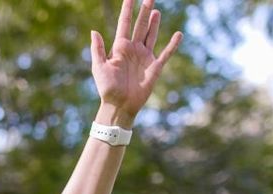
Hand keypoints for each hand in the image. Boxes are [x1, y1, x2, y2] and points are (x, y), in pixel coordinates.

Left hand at [91, 0, 182, 125]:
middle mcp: (133, 49)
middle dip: (144, 11)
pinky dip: (173, 44)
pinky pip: (166, 53)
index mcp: (119, 47)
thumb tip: (94, 31)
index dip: (128, 9)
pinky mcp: (155, 67)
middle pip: (140, 26)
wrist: (120, 105)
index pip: (124, 23)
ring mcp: (144, 57)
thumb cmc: (107, 88)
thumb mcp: (99, 67)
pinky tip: (178, 34)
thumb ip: (98, 49)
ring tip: (155, 10)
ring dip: (154, 23)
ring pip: (151, 35)